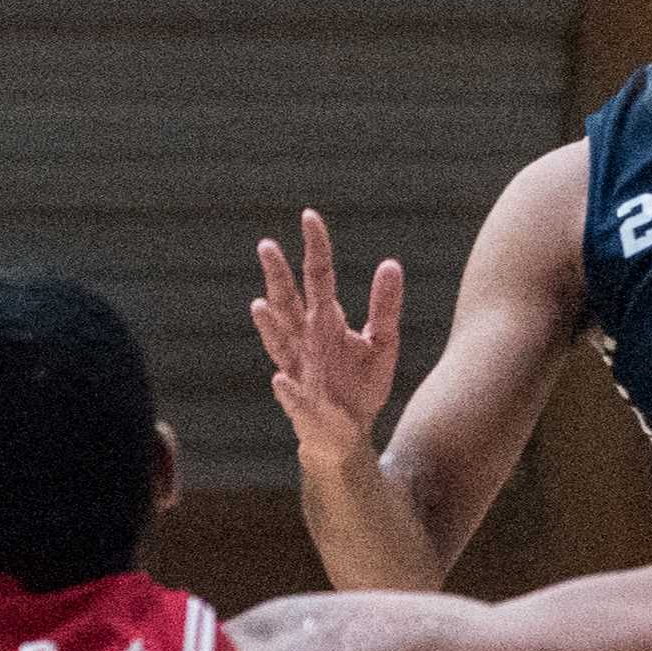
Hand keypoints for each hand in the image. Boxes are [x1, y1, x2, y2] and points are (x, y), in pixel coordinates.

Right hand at [249, 212, 401, 469]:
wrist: (346, 434)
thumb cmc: (359, 385)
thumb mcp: (382, 343)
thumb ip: (386, 307)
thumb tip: (391, 263)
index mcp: (325, 321)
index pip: (319, 278)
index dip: (315, 248)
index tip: (309, 216)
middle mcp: (305, 341)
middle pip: (289, 303)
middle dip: (278, 276)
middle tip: (267, 245)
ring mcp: (299, 370)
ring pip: (280, 343)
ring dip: (270, 326)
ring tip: (260, 304)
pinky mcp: (303, 404)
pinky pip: (293, 396)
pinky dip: (287, 389)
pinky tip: (281, 379)